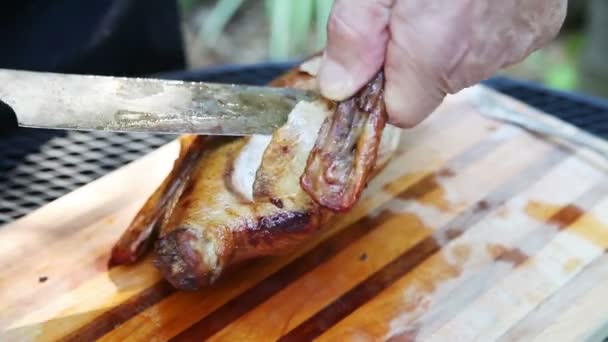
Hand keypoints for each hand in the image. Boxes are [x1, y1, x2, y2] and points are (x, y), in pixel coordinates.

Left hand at [317, 0, 567, 127]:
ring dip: (450, 38)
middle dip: (415, 56)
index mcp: (433, 55)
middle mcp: (478, 60)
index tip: (378, 51)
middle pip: (431, 86)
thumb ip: (354, 36)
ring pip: (465, 63)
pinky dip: (485, 24)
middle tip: (411, 5)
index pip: (402, 111)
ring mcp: (515, 45)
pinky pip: (499, 42)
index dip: (383, 87)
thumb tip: (337, 86)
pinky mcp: (541, 26)